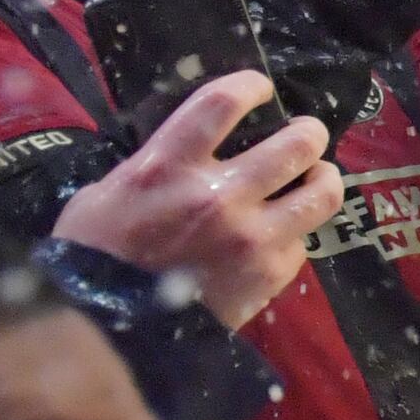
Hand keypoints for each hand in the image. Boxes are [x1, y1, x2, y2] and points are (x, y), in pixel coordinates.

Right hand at [53, 72, 341, 329]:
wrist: (108, 332)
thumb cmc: (94, 258)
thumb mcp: (105, 196)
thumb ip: (154, 167)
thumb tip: (187, 152)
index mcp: (166, 167)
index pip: (222, 104)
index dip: (250, 86)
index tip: (261, 87)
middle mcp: (218, 195)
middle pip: (297, 144)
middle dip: (309, 133)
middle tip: (306, 135)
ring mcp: (251, 235)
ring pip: (322, 192)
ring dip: (324, 178)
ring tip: (317, 177)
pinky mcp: (270, 273)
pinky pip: (303, 242)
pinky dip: (296, 235)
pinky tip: (283, 235)